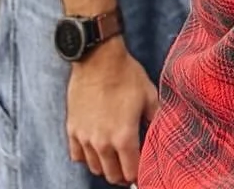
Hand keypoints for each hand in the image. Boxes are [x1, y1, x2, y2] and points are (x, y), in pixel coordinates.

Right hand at [67, 38, 157, 185]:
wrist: (98, 58)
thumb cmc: (126, 75)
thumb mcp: (149, 95)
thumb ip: (155, 119)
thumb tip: (160, 134)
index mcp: (124, 137)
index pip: (131, 172)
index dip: (139, 174)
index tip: (143, 170)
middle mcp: (103, 143)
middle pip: (112, 176)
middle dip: (123, 175)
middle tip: (129, 166)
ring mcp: (85, 138)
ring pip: (95, 168)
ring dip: (106, 166)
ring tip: (114, 157)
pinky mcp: (72, 129)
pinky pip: (77, 155)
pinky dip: (86, 156)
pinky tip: (95, 147)